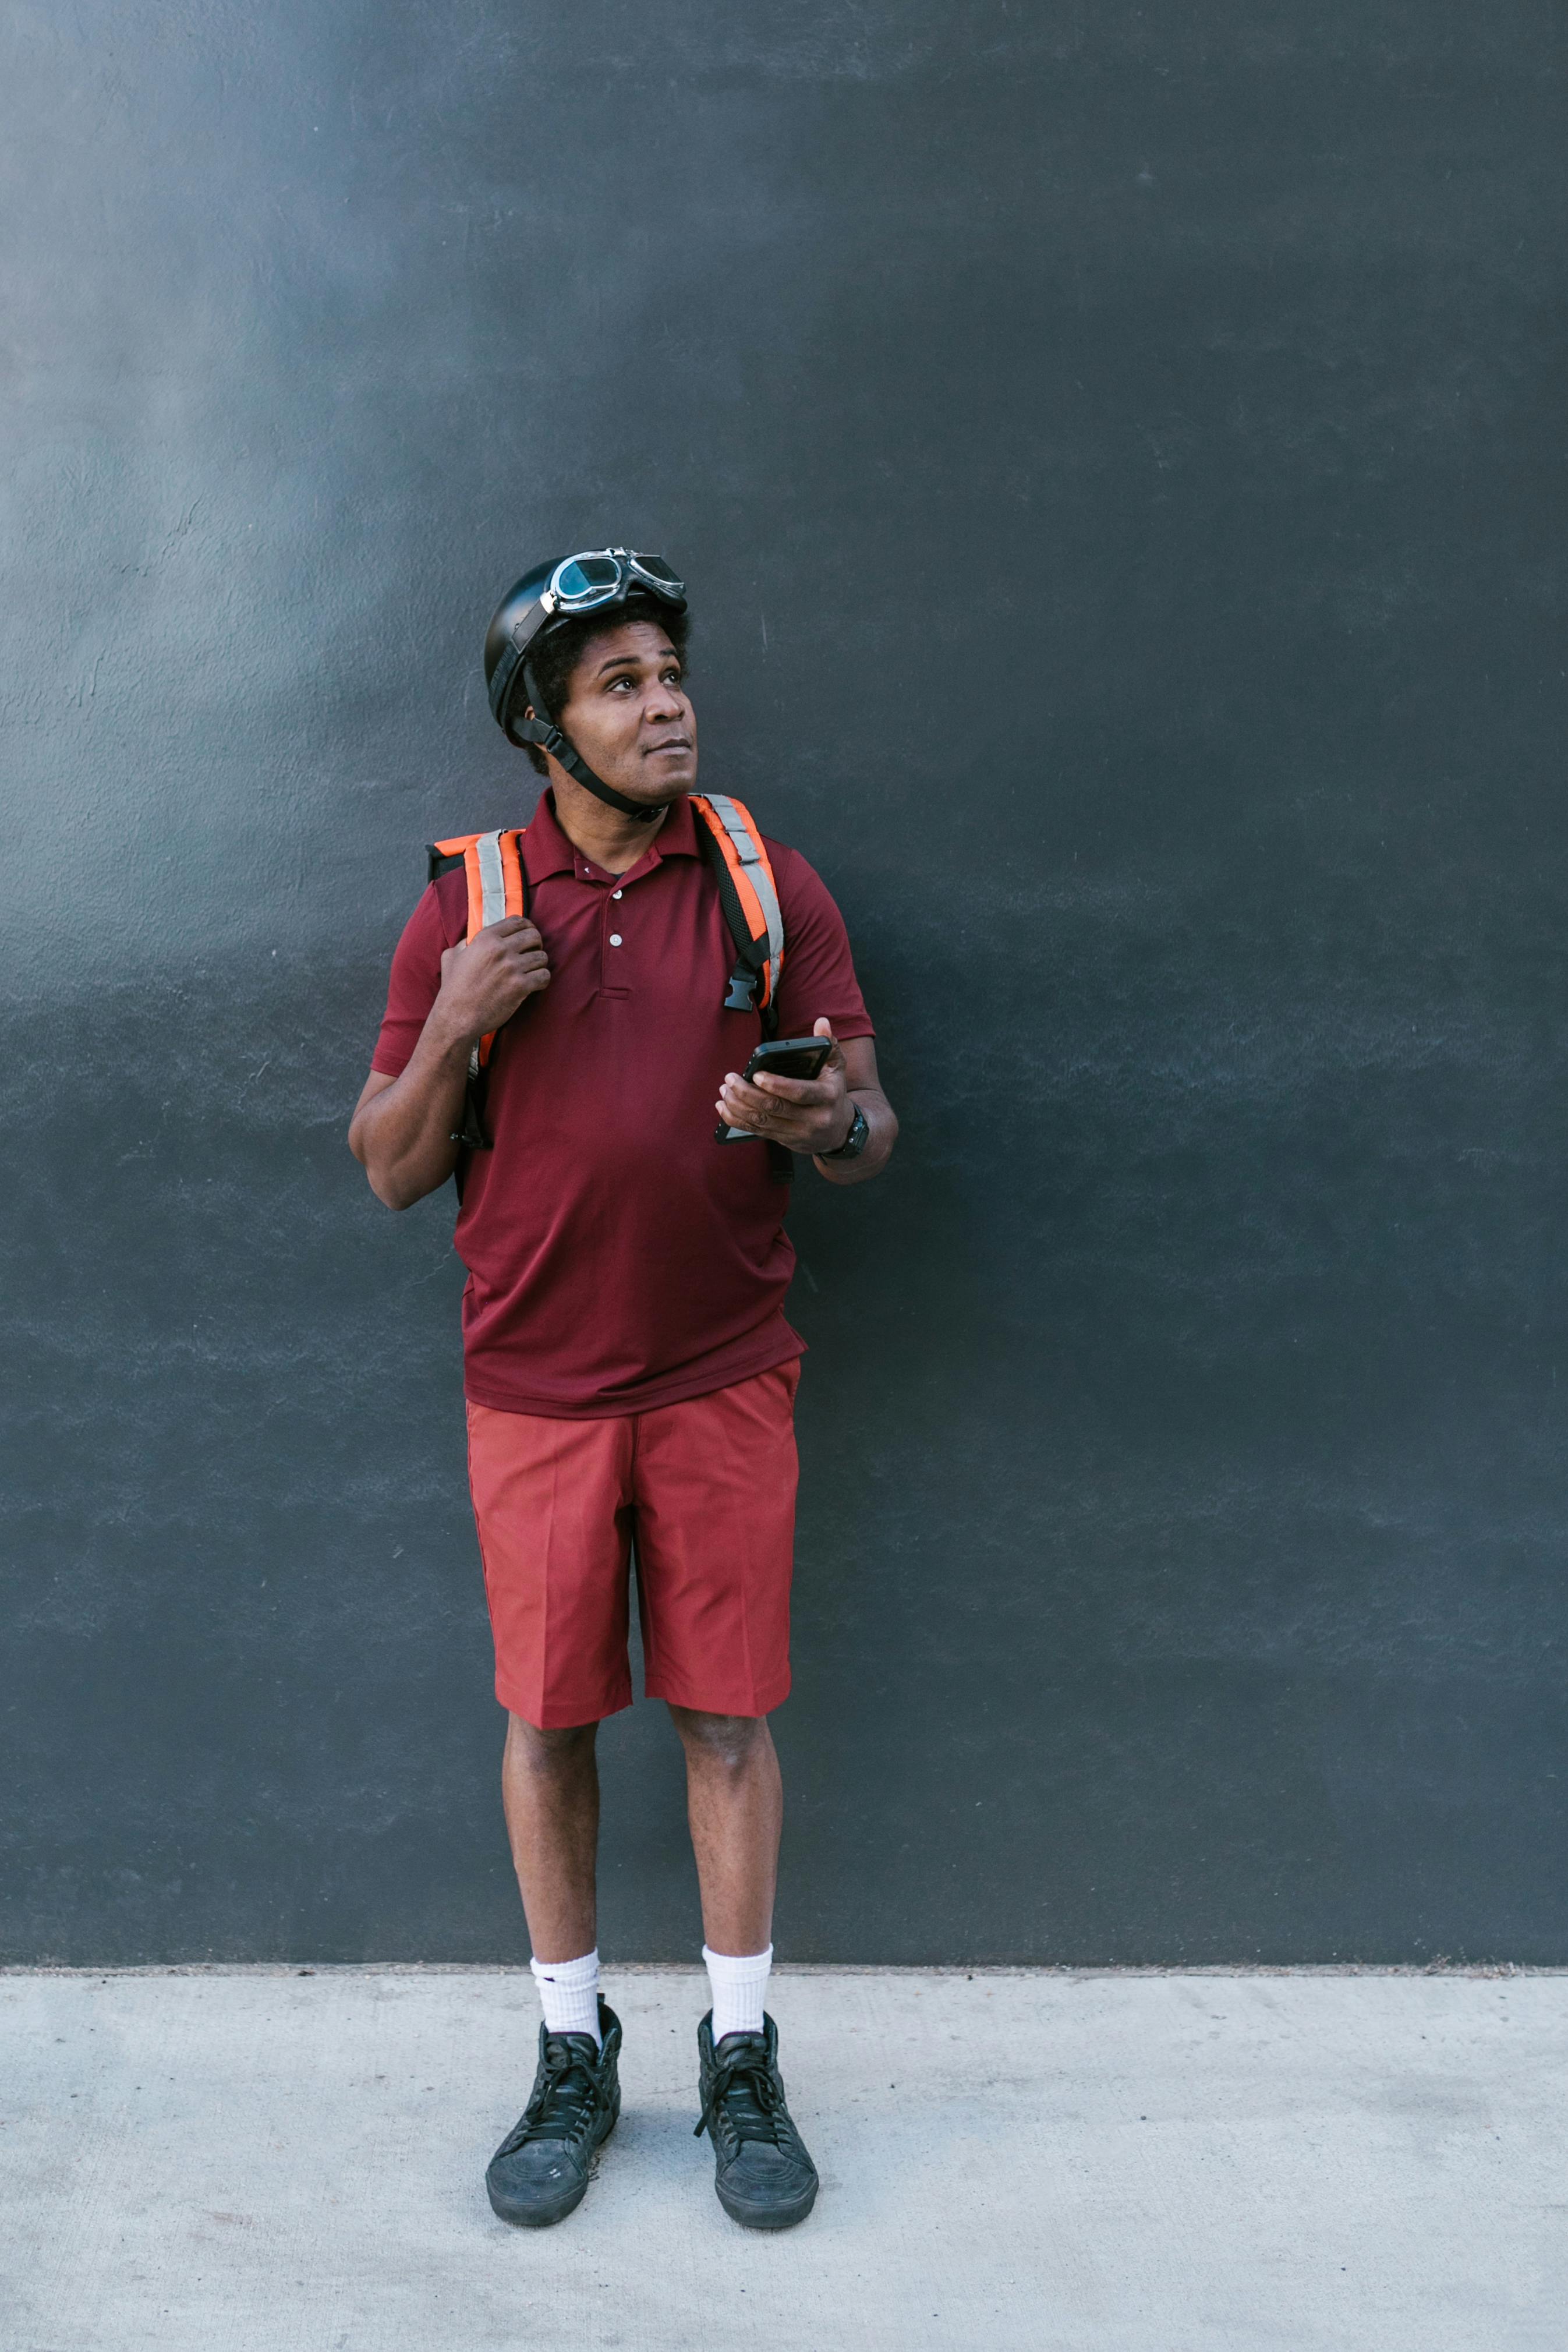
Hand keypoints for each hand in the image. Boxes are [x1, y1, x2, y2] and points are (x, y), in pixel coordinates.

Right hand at [433, 916, 549, 1044]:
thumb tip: (471, 940)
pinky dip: (542, 979)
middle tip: (532, 953)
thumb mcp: (451, 957)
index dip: (527, 927)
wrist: (457, 1016)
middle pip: (533, 936)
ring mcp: (512, 968)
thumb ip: (464, 944)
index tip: (528, 934)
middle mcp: (500, 949)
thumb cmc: (453, 989)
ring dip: (539, 964)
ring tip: (532, 971)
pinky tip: (535, 984)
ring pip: (542, 957)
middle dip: (536, 944)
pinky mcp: (520, 986)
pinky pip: (544, 976)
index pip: (517, 921)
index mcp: (485, 938)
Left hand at [716, 1018, 855, 1154]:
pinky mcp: (784, 1140)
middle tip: (730, 1079)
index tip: (756, 1074)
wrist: (839, 1131)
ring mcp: (798, 1133)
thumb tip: (821, 1022)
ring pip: (762, 1121)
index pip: (799, 1093)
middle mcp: (813, 1118)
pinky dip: (737, 1120)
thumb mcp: (836, 1069)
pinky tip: (724, 1107)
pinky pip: (756, 1132)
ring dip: (738, 1106)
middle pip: (774, 1108)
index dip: (776, 1085)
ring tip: (725, 1090)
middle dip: (747, 1093)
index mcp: (827, 1097)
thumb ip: (828, 1045)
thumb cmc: (834, 1093)